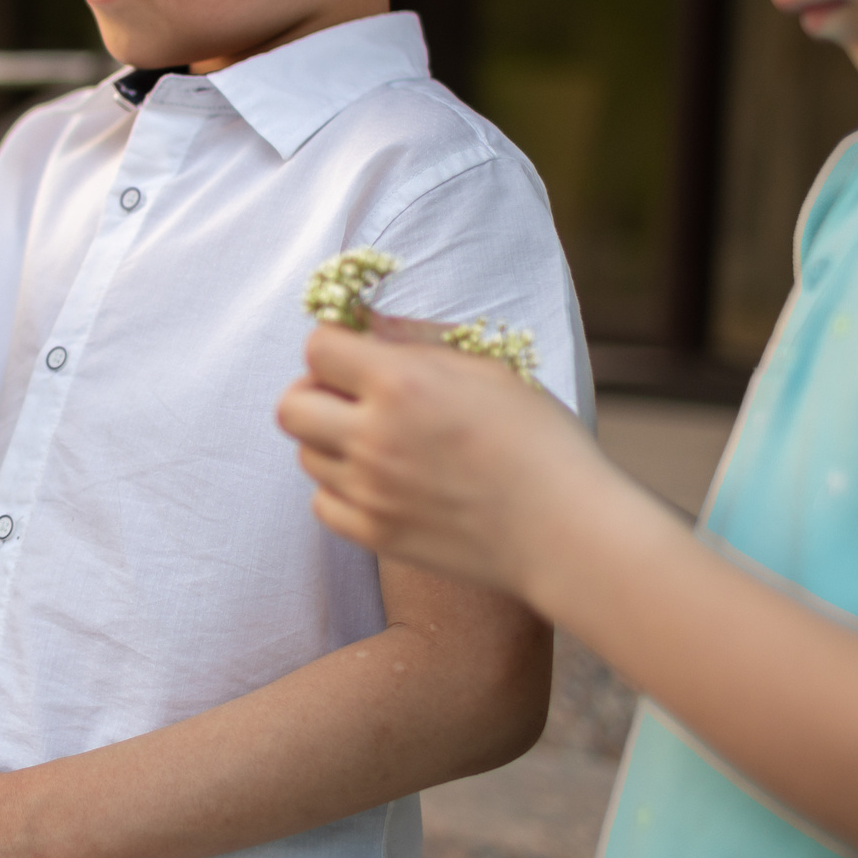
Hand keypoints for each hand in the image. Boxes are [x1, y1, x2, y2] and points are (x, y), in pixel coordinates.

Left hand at [276, 318, 612, 599]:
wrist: (566, 531)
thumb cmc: (541, 442)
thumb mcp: (487, 371)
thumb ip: (417, 343)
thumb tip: (367, 322)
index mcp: (402, 384)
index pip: (318, 348)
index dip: (334, 344)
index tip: (355, 352)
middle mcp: (374, 437)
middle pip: (291, 405)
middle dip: (315, 392)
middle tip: (351, 397)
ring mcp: (369, 491)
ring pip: (306, 455)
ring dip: (330, 441)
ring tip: (379, 442)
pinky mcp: (374, 535)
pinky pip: (322, 502)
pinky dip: (341, 489)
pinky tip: (379, 482)